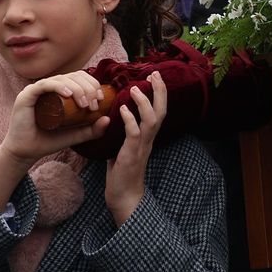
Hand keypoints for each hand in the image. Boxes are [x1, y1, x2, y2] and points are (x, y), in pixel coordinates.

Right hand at [0, 71, 112, 165]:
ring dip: (78, 89)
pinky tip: (69, 94)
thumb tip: (108, 119)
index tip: (100, 100)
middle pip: (73, 77)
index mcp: (59, 89)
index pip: (79, 78)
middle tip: (93, 105)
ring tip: (84, 104)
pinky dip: (59, 87)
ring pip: (62, 79)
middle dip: (88, 88)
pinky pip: (45, 85)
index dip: (92, 84)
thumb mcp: (75, 135)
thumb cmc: (48, 140)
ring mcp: (37, 89)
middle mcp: (49, 86)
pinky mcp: (27, 95)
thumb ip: (92, 130)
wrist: (26, 152)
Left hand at [105, 72, 166, 226]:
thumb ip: (120, 135)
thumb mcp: (121, 148)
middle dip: (160, 91)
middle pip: (162, 111)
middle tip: (154, 74)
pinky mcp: (132, 155)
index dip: (159, 93)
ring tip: (136, 88)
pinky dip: (130, 119)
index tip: (154, 77)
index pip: (159, 110)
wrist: (123, 197)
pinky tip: (123, 108)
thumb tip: (109, 119)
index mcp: (147, 137)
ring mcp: (142, 147)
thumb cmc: (121, 174)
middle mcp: (149, 139)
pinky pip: (135, 133)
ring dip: (144, 102)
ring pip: (152, 120)